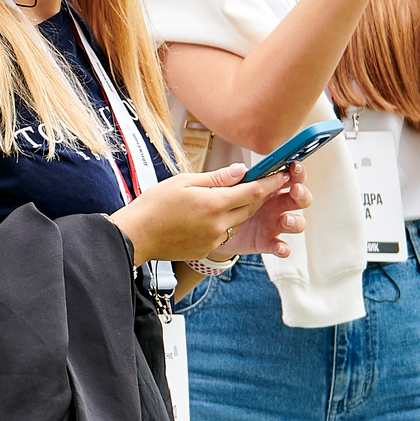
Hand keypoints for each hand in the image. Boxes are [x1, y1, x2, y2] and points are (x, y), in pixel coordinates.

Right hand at [111, 165, 280, 265]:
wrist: (137, 235)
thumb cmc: (154, 205)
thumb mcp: (183, 181)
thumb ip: (216, 178)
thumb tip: (241, 171)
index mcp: (214, 203)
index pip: (253, 191)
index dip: (271, 182)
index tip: (283, 174)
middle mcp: (219, 224)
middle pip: (250, 207)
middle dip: (260, 195)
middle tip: (265, 182)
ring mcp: (214, 240)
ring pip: (239, 221)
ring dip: (243, 209)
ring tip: (236, 197)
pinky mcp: (207, 249)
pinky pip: (226, 234)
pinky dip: (227, 222)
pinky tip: (214, 215)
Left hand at [218, 167, 309, 258]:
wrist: (211, 229)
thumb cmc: (222, 204)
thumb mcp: (223, 189)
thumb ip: (231, 179)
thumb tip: (239, 169)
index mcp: (268, 188)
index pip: (289, 176)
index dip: (296, 171)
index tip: (295, 166)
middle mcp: (275, 205)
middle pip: (299, 198)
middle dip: (301, 193)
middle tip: (295, 189)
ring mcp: (273, 224)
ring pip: (296, 223)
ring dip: (296, 221)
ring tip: (285, 219)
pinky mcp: (267, 242)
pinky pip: (281, 247)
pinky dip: (283, 248)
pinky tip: (280, 247)